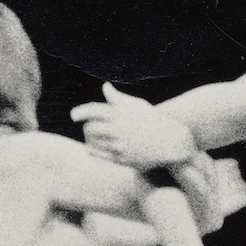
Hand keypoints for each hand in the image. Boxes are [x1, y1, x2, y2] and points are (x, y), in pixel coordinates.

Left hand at [71, 83, 196, 168]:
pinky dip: (93, 150)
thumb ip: (118, 98)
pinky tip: (94, 148)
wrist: (172, 142)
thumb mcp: (137, 105)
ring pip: (93, 142)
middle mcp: (118, 129)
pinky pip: (99, 154)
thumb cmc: (154, 121)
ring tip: (91, 138)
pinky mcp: (122, 158)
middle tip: (87, 128)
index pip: (92, 110)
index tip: (73, 116)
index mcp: (120, 113)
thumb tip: (105, 87)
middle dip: (86, 127)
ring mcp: (119, 144)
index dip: (79, 112)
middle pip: (89, 128)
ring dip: (89, 139)